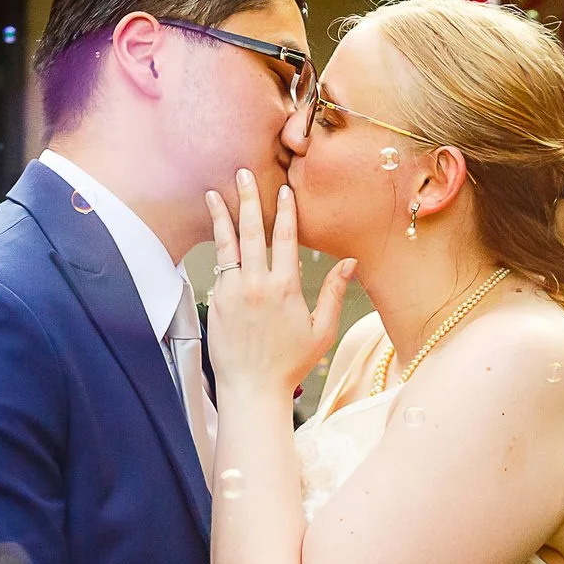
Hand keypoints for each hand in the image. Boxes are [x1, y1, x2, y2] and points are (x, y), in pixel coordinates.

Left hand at [204, 169, 354, 403]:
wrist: (252, 389)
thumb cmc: (290, 364)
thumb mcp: (321, 330)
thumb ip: (333, 292)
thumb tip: (350, 262)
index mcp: (285, 288)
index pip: (287, 237)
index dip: (285, 210)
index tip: (283, 189)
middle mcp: (257, 284)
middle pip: (252, 231)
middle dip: (248, 199)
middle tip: (243, 174)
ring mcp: (233, 292)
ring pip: (227, 245)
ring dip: (221, 216)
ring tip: (214, 193)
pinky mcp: (217, 303)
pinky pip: (217, 268)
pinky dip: (216, 247)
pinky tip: (214, 233)